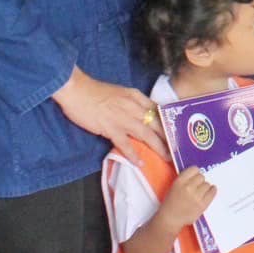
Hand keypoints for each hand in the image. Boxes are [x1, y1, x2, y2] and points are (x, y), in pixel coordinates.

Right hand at [52, 68, 168, 164]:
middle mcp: (133, 107)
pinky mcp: (110, 128)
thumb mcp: (119, 92)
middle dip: (169, 137)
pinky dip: (133, 154)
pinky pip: (125, 144)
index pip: (158, 110)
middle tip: (178, 148)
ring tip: (167, 157)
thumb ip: (131, 102)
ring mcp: (123, 118)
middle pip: (156, 123)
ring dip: (159, 147)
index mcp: (136, 96)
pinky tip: (140, 162)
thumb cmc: (94, 91)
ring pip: (146, 134)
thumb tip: (140, 113)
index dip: (167, 122)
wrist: (76, 90)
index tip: (176, 131)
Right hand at [159, 166, 216, 227]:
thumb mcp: (175, 186)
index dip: (195, 173)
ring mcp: (196, 196)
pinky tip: (211, 191)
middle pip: (201, 177)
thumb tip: (199, 174)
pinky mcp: (202, 205)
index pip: (194, 169)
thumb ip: (185, 179)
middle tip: (197, 187)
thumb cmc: (171, 202)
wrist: (170, 218)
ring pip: (207, 184)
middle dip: (200, 181)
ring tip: (201, 192)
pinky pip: (212, 193)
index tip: (195, 177)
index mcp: (179, 181)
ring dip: (205, 187)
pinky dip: (212, 191)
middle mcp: (188, 187)